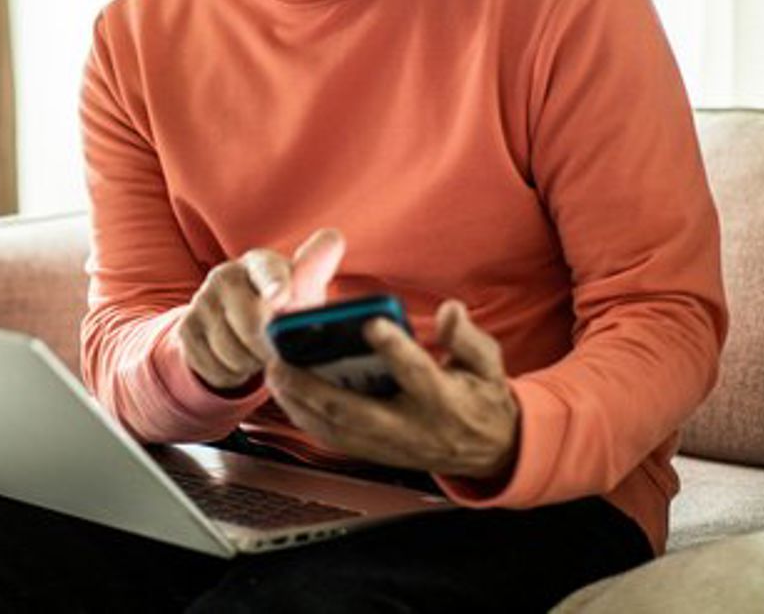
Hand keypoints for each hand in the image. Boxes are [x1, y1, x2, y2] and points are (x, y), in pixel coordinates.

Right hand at [177, 229, 344, 392]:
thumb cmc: (285, 304)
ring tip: (259, 353)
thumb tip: (333, 238)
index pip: (267, 272)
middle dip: (270, 349)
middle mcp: (226, 275)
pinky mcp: (185, 328)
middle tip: (279, 352)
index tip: (280, 298)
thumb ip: (316, 269)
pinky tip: (239, 360)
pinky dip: (231, 375)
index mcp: (260, 262)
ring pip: (232, 353)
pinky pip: (213, 368)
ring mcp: (202, 301)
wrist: (242, 321)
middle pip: (251, 326)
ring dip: (251, 365)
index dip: (275, 285)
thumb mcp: (305, 290)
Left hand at [265, 299, 519, 479]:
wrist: (490, 452)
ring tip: (273, 374)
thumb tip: (449, 310)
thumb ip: (466, 337)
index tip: (370, 322)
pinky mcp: (376, 454)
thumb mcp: (487, 364)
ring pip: (337, 430)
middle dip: (314, 387)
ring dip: (299, 404)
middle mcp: (412, 427)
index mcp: (444, 401)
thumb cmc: (482, 398)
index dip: (394, 348)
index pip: (416, 373)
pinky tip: (286, 396)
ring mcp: (390, 446)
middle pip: (357, 411)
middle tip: (282, 360)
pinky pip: (334, 440)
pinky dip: (305, 419)